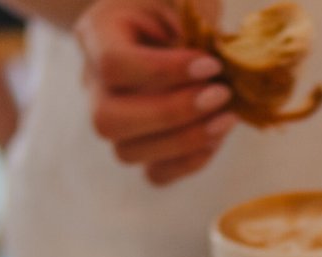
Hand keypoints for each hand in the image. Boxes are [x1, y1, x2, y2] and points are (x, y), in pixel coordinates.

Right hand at [73, 0, 235, 184]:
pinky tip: (217, 137)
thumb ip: (196, 8)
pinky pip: (154, 174)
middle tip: (221, 94)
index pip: (113, 65)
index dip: (164, 72)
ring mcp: (112, 118)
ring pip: (128, 152)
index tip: (211, 64)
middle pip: (108, 119)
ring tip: (227, 117)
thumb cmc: (172, 5)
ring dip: (185, 141)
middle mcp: (94, 82)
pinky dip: (189, 163)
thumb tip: (213, 45)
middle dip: (172, 113)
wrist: (163, 26)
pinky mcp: (139, 145)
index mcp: (97, 33)